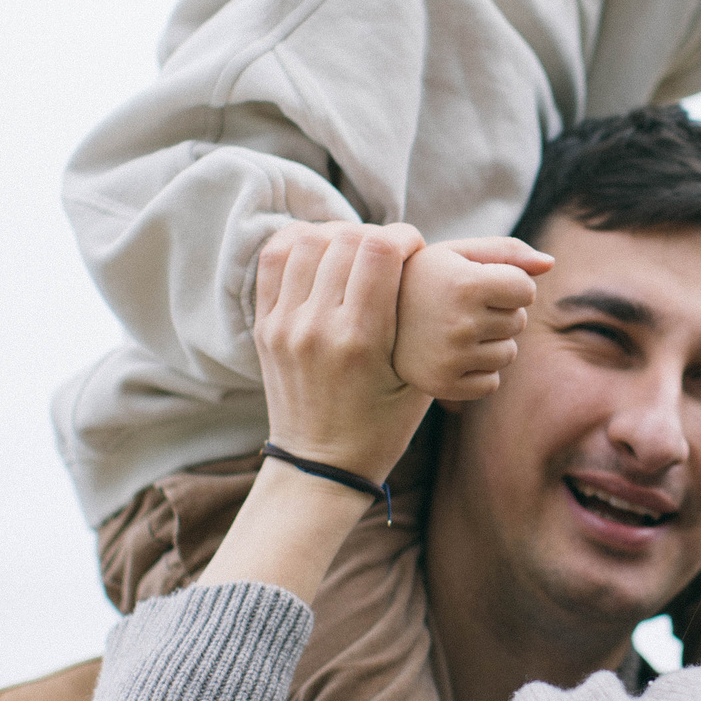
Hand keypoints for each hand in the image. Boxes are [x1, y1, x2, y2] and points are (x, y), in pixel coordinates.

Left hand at [250, 219, 430, 482]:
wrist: (321, 465)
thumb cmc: (382, 426)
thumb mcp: (419, 379)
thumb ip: (424, 322)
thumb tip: (435, 264)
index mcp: (361, 342)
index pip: (379, 250)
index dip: (403, 236)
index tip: (414, 249)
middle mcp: (316, 328)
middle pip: (346, 239)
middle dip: (376, 235)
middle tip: (389, 251)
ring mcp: (284, 325)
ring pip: (308, 240)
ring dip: (339, 234)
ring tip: (357, 250)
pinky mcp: (264, 326)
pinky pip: (275, 258)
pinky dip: (301, 243)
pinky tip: (324, 252)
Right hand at [391, 237, 552, 401]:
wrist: (366, 317)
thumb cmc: (422, 277)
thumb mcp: (456, 253)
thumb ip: (507, 251)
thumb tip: (550, 263)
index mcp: (465, 284)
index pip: (526, 289)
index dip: (508, 283)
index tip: (480, 282)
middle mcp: (460, 324)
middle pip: (518, 321)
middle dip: (499, 311)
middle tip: (460, 306)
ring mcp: (452, 359)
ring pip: (508, 353)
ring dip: (491, 342)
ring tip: (455, 329)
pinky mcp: (444, 386)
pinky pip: (491, 383)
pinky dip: (479, 371)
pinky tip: (452, 354)